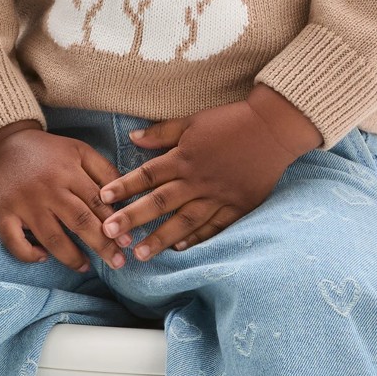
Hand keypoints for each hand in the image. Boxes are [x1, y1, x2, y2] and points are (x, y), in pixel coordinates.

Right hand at [0, 126, 130, 274]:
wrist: (1, 144)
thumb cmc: (46, 151)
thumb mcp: (79, 150)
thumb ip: (103, 170)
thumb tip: (125, 198)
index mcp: (68, 172)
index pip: (97, 202)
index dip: (115, 223)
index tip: (128, 241)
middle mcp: (48, 189)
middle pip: (79, 221)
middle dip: (101, 245)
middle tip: (118, 262)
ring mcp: (24, 203)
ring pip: (51, 237)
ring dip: (71, 256)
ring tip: (85, 267)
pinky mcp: (2, 213)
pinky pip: (14, 241)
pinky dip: (28, 253)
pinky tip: (42, 257)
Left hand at [96, 91, 320, 260]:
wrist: (273, 128)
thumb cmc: (231, 121)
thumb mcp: (193, 121)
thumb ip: (162, 132)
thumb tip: (132, 138)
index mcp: (185, 157)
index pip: (148, 174)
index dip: (124, 186)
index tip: (102, 198)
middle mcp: (198, 180)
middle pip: (161, 202)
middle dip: (134, 218)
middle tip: (110, 234)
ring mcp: (219, 196)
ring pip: (185, 221)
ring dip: (161, 238)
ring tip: (141, 254)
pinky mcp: (238, 206)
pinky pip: (214, 226)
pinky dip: (197, 238)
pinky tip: (180, 249)